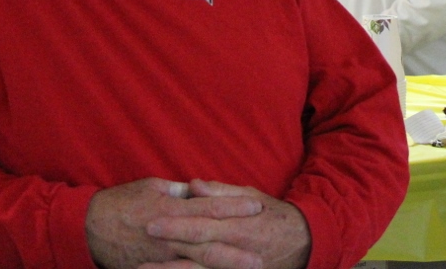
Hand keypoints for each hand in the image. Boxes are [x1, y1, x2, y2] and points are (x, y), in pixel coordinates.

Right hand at [86, 178, 262, 268]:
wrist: (89, 228)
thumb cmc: (121, 202)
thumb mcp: (151, 187)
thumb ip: (178, 191)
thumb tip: (200, 189)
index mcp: (172, 208)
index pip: (211, 206)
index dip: (235, 206)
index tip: (257, 206)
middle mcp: (170, 233)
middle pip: (210, 241)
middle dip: (237, 247)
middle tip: (262, 251)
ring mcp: (162, 255)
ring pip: (199, 263)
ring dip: (224, 267)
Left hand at [143, 180, 310, 268]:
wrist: (304, 243)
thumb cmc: (273, 216)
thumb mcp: (251, 196)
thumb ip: (220, 192)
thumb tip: (193, 185)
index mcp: (237, 225)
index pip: (201, 224)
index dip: (176, 224)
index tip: (151, 221)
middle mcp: (235, 250)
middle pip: (195, 249)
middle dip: (168, 247)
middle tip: (141, 243)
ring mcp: (235, 268)